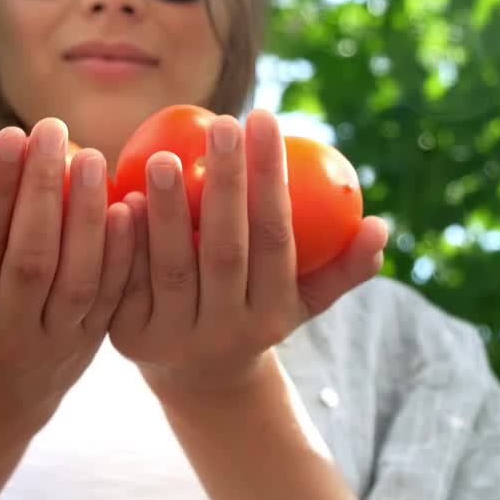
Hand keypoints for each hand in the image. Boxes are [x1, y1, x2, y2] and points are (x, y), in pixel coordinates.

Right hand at [0, 119, 134, 430]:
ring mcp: (57, 346)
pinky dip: (125, 249)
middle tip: (53, 129)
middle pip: (32, 260)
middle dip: (44, 189)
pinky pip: (113, 293)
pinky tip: (128, 201)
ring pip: (80, 278)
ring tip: (90, 156)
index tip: (9, 134)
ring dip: (90, 213)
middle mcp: (9, 340)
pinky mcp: (93, 345)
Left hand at [110, 109, 388, 400]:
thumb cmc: (257, 313)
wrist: (197, 380)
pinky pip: (125, 282)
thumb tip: (379, 225)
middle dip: (226, 186)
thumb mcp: (303, 300)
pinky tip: (120, 197)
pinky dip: (124, 241)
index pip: (275, 239)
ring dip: (167, 212)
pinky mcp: (128, 338)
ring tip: (162, 157)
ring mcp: (174, 339)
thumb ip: (343, 265)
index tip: (263, 119)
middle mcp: (225, 332)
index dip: (271, 180)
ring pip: (171, 270)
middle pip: (224, 252)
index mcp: (271, 316)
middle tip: (220, 124)